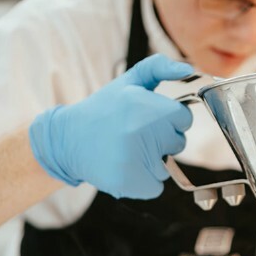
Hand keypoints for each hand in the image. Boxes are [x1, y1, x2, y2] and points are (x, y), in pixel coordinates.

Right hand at [29, 55, 193, 198]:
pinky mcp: (130, 182)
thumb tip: (188, 68)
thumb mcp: (128, 81)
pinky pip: (156, 187)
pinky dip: (144, 181)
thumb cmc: (104, 110)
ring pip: (167, 166)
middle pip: (178, 143)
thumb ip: (158, 68)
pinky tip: (125, 167)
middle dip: (162, 140)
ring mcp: (136, 159)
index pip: (184, 118)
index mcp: (143, 105)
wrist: (68, 140)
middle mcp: (141, 131)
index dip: (168, 118)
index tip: (149, 118)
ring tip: (127, 151)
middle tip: (134, 134)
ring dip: (153, 162)